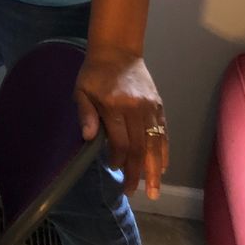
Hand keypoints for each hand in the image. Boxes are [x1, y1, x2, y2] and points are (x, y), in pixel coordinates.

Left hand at [73, 47, 167, 199]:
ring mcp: (150, 108)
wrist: (118, 51)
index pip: (119, 141)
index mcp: (114, 106)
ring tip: (154, 189)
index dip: (118, 159)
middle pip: (139, 147)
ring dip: (154, 169)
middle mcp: (135, 109)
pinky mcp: (159, 107)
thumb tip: (88, 138)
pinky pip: (163, 134)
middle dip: (137, 172)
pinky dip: (164, 152)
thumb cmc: (94, 73)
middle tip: (134, 192)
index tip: (115, 169)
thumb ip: (85, 113)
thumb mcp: (81, 90)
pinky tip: (162, 167)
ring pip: (155, 144)